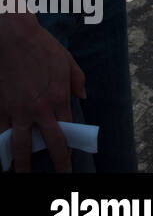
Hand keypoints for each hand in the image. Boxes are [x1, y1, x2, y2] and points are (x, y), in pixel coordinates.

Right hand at [0, 10, 84, 171]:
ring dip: (20, 163)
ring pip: (17, 145)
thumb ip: (78, 81)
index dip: (68, 149)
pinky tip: (2, 153)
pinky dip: (1, 143)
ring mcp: (16, 110)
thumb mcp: (68, 62)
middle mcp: (38, 109)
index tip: (69, 163)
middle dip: (53, 164)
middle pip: (45, 144)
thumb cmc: (42, 47)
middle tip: (58, 177)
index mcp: (58, 98)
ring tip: (21, 175)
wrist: (13, 37)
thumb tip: (83, 97)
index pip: (66, 131)